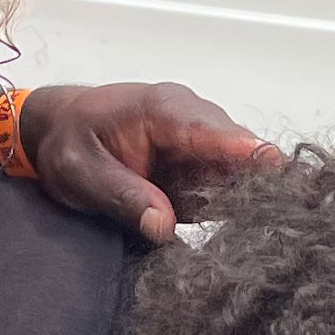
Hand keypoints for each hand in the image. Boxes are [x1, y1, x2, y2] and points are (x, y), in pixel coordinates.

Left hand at [7, 82, 279, 241]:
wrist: (57, 129)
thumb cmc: (67, 141)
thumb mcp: (81, 172)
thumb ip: (122, 195)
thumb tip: (164, 225)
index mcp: (161, 110)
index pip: (209, 130)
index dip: (242, 150)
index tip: (275, 165)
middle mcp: (189, 119)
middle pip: (235, 150)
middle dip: (256, 180)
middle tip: (278, 213)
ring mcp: (197, 141)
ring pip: (236, 169)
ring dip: (246, 196)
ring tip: (263, 225)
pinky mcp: (197, 163)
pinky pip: (224, 183)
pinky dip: (231, 203)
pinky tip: (240, 225)